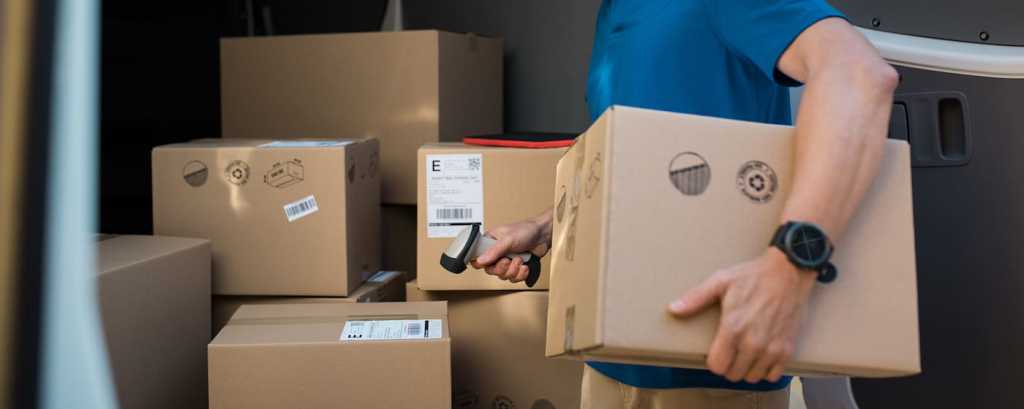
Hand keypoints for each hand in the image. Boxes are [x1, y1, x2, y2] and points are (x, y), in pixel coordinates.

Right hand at [469, 215, 551, 283]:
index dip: (482, 263)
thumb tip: (480, 260)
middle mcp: (497, 252)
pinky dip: (520, 274)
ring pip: (503, 276)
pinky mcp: (516, 267)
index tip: (490, 263)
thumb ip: (494, 251)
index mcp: (490, 242)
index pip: (477, 257)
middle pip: (491, 270)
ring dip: (513, 271)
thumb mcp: (508, 239)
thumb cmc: (526, 230)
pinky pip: (513, 279)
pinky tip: (525, 266)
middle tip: (508, 260)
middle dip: (502, 268)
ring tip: (519, 260)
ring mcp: (507, 260)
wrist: (544, 235)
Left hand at [668, 248, 815, 382]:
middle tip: (730, 351)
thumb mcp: (720, 281)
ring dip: (747, 369)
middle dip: (729, 365)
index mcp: (733, 328)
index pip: (717, 366)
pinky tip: (762, 356)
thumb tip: (673, 309)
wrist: (788, 272)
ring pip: (753, 377)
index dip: (713, 361)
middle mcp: (753, 342)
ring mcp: (772, 348)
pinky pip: (773, 375)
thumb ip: (695, 298)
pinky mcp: (787, 349)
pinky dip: (766, 369)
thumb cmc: (752, 276)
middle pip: (733, 374)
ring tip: (745, 353)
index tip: (716, 351)